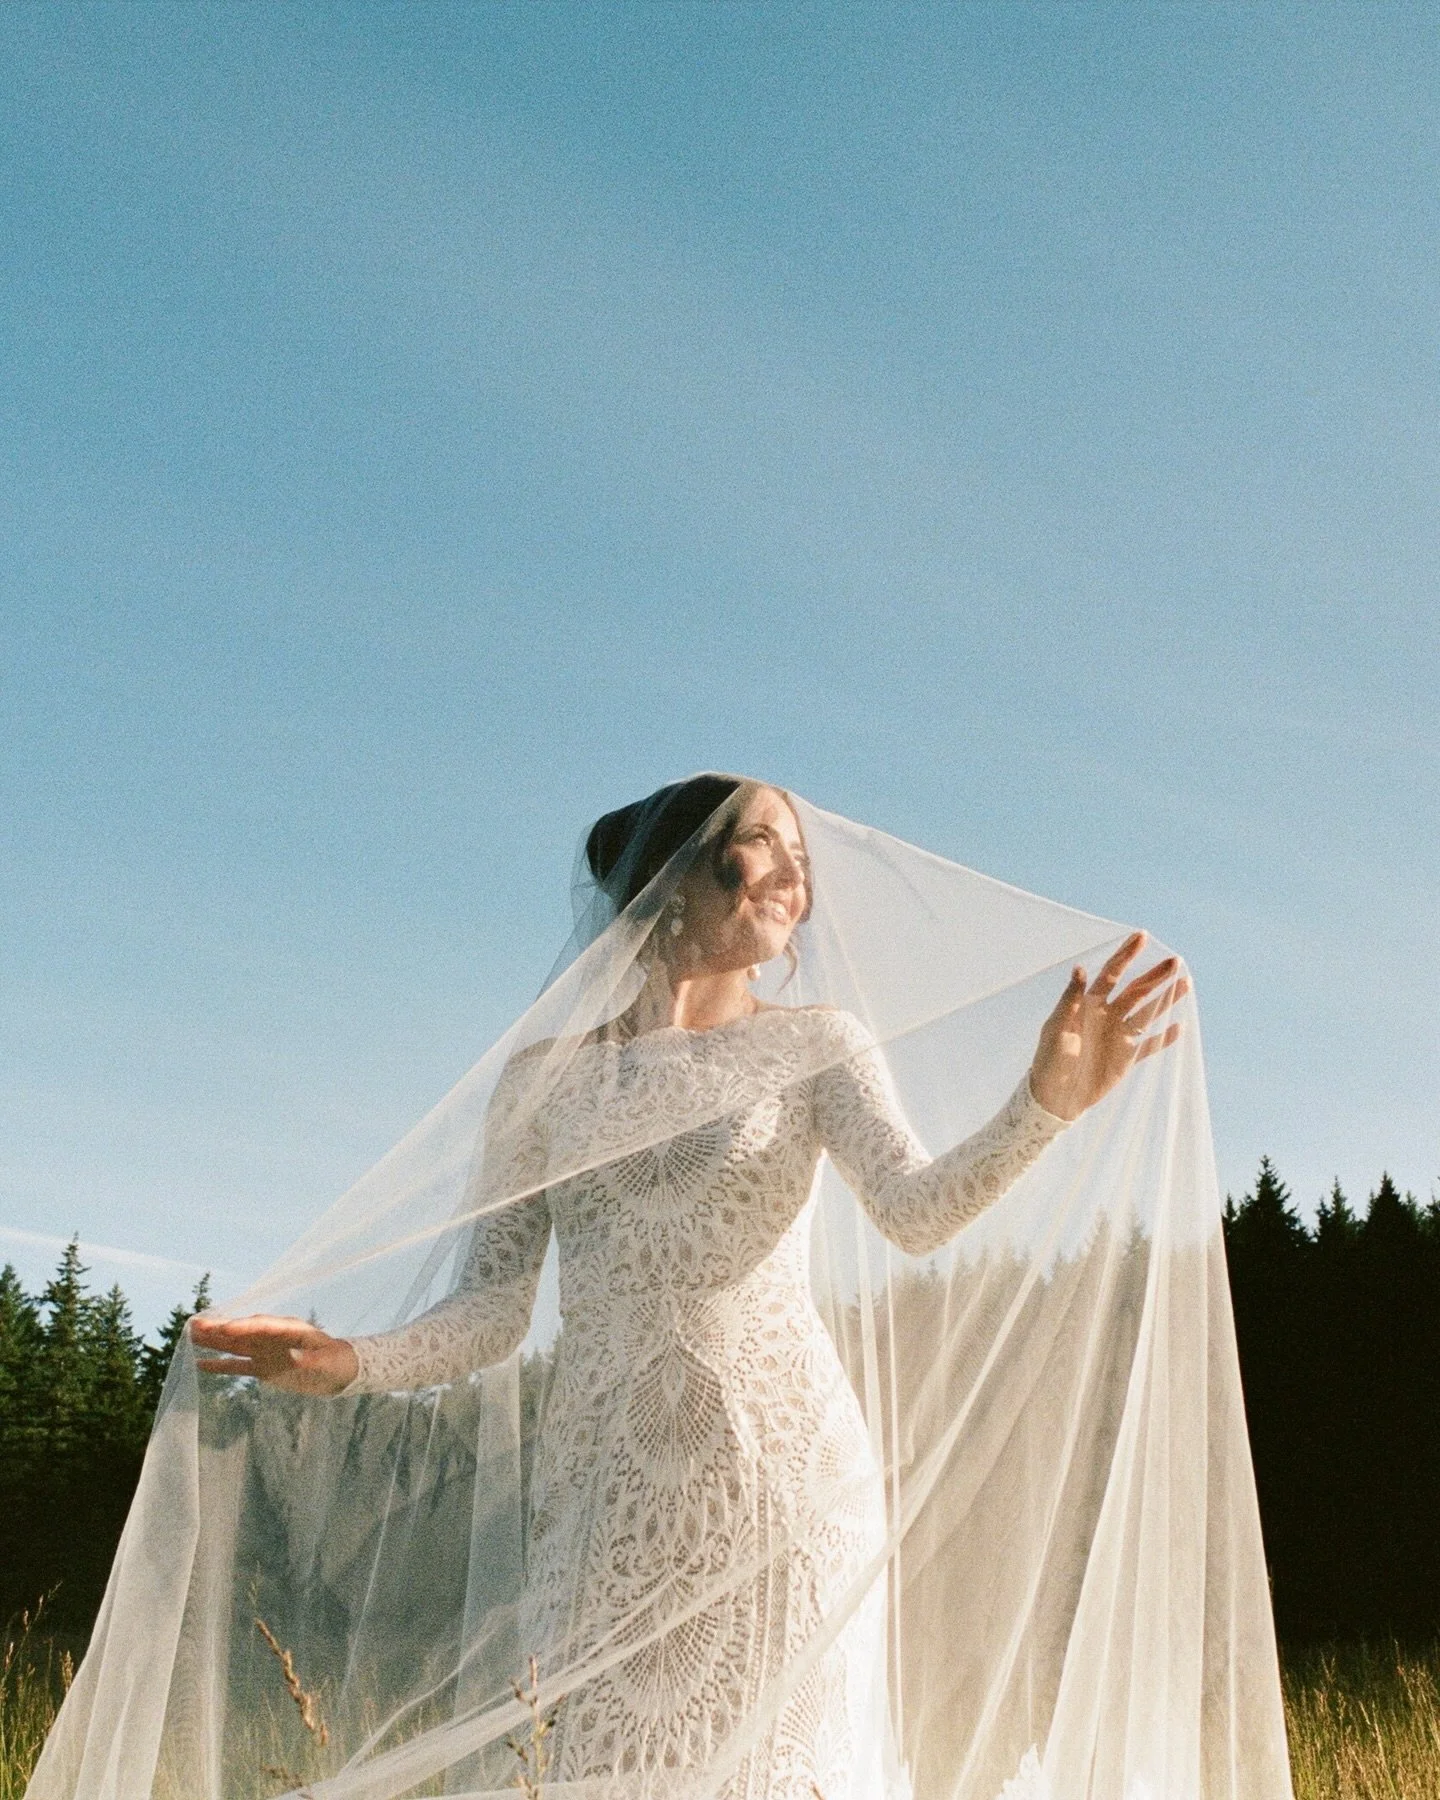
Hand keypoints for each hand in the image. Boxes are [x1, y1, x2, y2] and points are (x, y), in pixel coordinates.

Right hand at [189, 1313, 358, 1395]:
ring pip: (235, 1344)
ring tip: (189, 1335)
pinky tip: (200, 1363)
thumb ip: (311, 1360)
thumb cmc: (336, 1362)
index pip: (262, 1325)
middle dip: (220, 1327)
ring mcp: (265, 1350)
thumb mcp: (327, 1361)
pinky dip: (219, 1365)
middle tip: (195, 1323)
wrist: (340, 1370)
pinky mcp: (262, 1366)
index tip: (224, 1328)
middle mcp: (273, 1336)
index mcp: (289, 1329)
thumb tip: (295, 1361)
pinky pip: (237, 1364)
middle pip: (243, 1330)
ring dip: (214, 1340)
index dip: (243, 1327)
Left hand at [1028, 931, 1188, 1121]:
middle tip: (1176, 961)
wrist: (1055, 1097)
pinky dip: (1164, 1037)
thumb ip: (1070, 999)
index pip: (1111, 974)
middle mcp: (1107, 1015)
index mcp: (1089, 1004)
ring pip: (1148, 1012)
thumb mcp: (1057, 1027)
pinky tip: (1179, 1026)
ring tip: (1186, 983)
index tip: (1141, 937)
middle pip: (1136, 990)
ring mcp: (1119, 1035)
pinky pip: (1150, 1044)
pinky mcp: (1127, 1057)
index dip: (1125, 955)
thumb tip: (1079, 968)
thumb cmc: (1050, 1059)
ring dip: (1166, 998)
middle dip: (1155, 975)